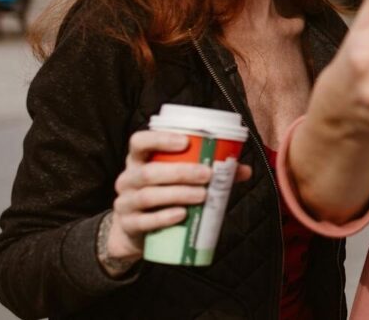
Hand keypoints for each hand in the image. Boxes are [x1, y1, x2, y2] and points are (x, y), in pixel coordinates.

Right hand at [100, 130, 251, 275]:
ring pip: (148, 196)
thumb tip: (244, 170)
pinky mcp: (128, 225)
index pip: (139, 141)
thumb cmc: (163, 195)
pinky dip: (164, 217)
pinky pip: (144, 221)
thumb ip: (210, 172)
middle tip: (207, 175)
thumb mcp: (179, 180)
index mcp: (139, 160)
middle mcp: (128, 179)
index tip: (186, 141)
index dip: (160, 139)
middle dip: (180, 172)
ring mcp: (124, 202)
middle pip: (149, 172)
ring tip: (202, 195)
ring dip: (178, 194)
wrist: (136, 230)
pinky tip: (182, 215)